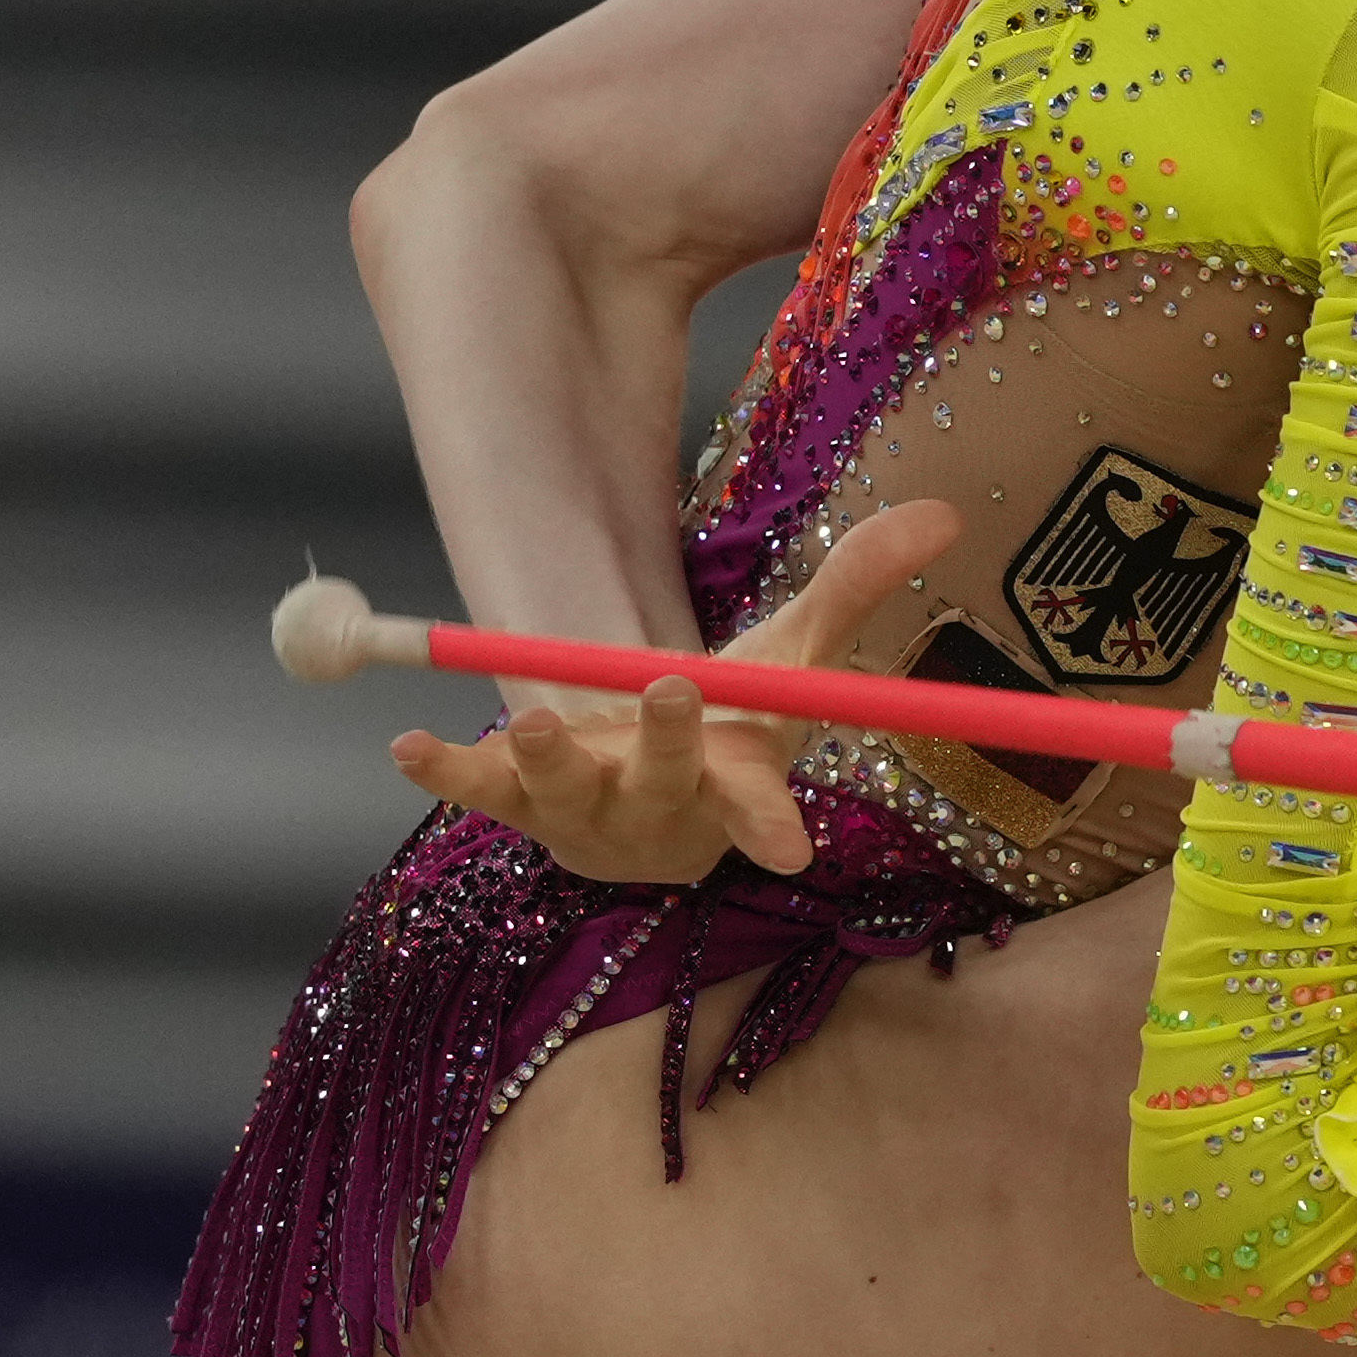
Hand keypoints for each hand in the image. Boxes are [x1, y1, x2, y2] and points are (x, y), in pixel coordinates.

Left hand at [383, 499, 965, 886]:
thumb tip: (946, 510)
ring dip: (552, 754)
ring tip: (545, 716)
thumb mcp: (793, 661)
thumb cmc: (734, 729)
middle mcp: (658, 819)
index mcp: (733, 794)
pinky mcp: (516, 806)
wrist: (653, 802)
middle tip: (671, 690)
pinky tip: (409, 746)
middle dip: (666, 746)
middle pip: (663, 788)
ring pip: (565, 793)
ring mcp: (581, 817)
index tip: (791, 846)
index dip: (771, 827)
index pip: (760, 817)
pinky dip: (445, 767)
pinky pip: (477, 789)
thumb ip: (856, 585)